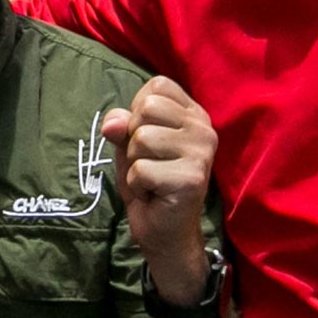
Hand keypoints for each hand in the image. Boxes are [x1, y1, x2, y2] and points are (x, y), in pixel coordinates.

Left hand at [103, 76, 218, 302]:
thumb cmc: (148, 181)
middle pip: (146, 108)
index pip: (157, 86)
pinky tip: (154, 193)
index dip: (137, 111)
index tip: (148, 138)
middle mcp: (204, 129)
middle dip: (133, 139)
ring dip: (135, 164)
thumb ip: (120, 125)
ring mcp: (202, 153)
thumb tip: (113, 123)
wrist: (164, 231)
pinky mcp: (192, 178)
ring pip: (141, 138)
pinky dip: (137, 185)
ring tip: (152, 178)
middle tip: (149, 162)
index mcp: (193, 114)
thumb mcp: (128, 145)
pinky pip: (141, 170)